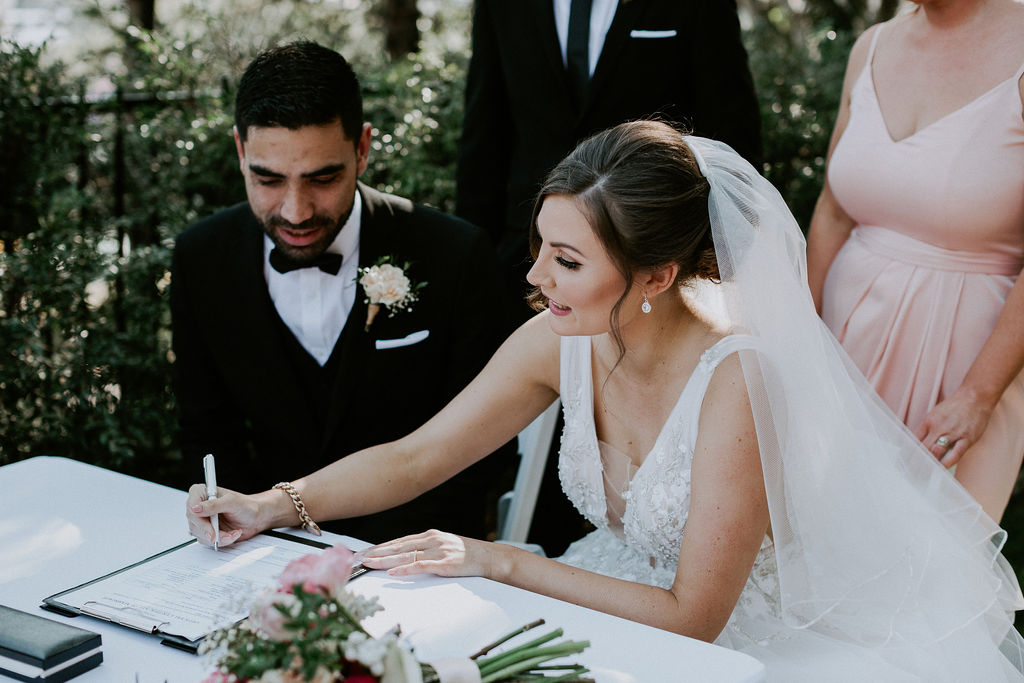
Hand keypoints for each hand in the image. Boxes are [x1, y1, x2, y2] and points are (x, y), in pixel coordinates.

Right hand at [185, 484, 259, 547]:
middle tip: (219, 534)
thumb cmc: (246, 506)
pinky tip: (232, 534)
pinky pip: (207, 541)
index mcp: (203, 493)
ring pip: (200, 534)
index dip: (197, 516)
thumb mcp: (231, 502)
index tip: (206, 523)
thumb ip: (213, 505)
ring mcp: (203, 520)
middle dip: (209, 530)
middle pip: (194, 522)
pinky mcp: (207, 531)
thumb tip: (195, 508)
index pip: (191, 505)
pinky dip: (221, 540)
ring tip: (233, 532)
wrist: (256, 517)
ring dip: (218, 537)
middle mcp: (200, 506)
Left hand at [356, 529, 495, 578]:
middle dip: (376, 552)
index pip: (398, 541)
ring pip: (406, 555)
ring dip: (385, 560)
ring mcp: (438, 550)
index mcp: (429, 535)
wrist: (490, 557)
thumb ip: (425, 550)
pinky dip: (406, 569)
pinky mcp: (446, 563)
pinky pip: (422, 566)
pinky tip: (394, 573)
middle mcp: (431, 540)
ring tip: (369, 563)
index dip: (379, 547)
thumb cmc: (466, 554)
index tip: (363, 552)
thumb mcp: (443, 547)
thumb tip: (404, 558)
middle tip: (357, 558)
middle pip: (398, 546)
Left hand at [914, 388, 993, 466]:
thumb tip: (916, 443)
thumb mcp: (935, 414)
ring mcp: (953, 433)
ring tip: (923, 474)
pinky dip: (947, 462)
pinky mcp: (967, 438)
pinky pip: (955, 454)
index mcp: (928, 421)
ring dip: (929, 464)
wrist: (975, 397)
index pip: (913, 439)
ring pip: (936, 451)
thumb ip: (926, 429)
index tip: (903, 462)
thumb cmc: (955, 407)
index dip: (907, 452)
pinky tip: (941, 469)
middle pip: (922, 448)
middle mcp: (938, 427)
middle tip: (911, 473)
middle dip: (915, 462)